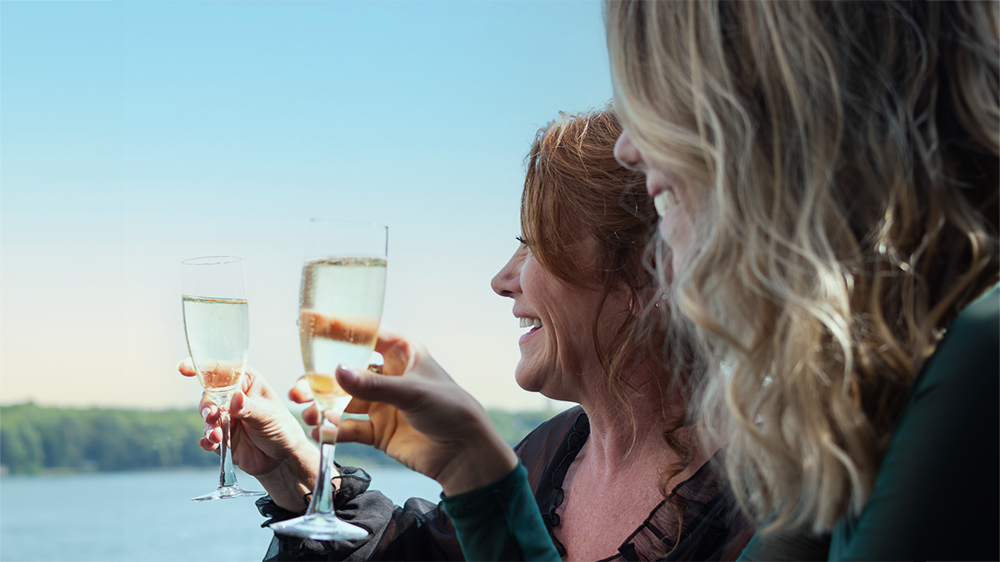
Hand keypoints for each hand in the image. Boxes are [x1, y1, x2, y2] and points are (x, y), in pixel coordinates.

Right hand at [178, 359, 318, 510]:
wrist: (282, 459)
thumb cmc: (281, 429)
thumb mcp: (268, 416)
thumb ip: (249, 408)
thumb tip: (235, 398)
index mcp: (246, 382)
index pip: (222, 371)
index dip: (202, 368)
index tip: (184, 369)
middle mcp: (233, 397)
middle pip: (208, 395)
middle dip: (207, 406)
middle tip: (212, 416)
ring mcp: (225, 417)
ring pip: (206, 416)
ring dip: (208, 426)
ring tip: (217, 437)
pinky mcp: (221, 436)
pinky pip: (207, 436)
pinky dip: (207, 440)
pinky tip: (211, 444)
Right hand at [297, 324, 517, 495]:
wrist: (465, 453)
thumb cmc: (450, 410)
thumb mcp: (412, 392)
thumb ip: (373, 385)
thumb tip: (336, 372)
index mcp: (402, 353)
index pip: (365, 334)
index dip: (337, 327)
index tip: (308, 321)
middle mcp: (389, 376)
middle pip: (346, 371)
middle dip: (320, 379)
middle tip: (299, 389)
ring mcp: (382, 404)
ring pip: (343, 401)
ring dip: (322, 406)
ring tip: (308, 413)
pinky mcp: (378, 431)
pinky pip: (349, 428)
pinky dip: (333, 430)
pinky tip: (321, 432)